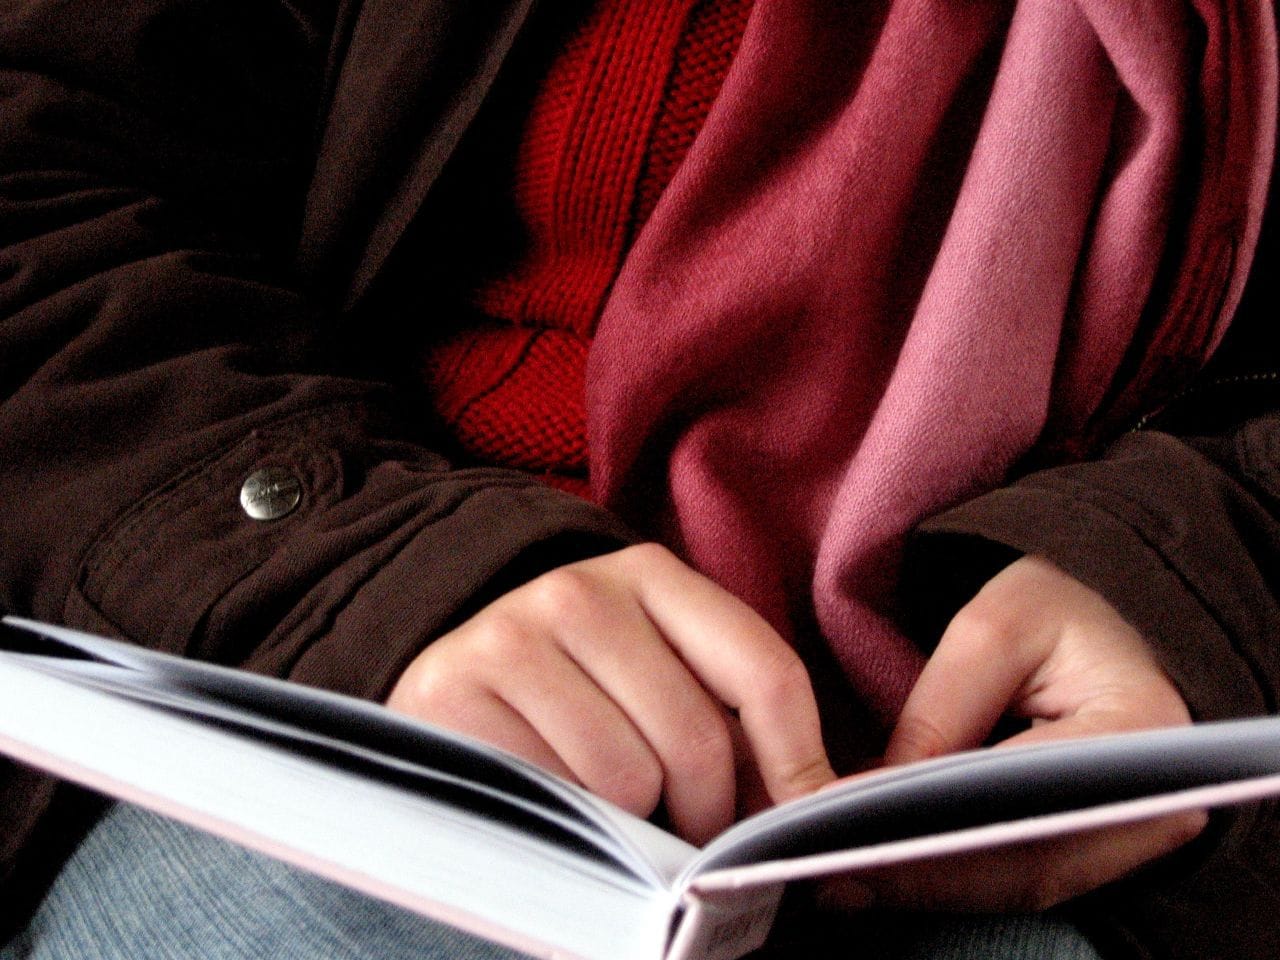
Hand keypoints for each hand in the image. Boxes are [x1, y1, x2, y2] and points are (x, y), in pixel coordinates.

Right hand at [386, 543, 835, 843]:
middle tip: (683, 825)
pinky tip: (555, 794)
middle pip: (699, 743)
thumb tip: (817, 801)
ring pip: (628, 780)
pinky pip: (556, 797)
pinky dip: (570, 820)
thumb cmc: (578, 681)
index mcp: (653, 574)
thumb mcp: (658, 668)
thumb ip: (735, 717)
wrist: (449, 662)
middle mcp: (581, 591)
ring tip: (613, 804)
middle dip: (704, 812)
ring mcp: (513, 636)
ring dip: (633, 819)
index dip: (799, 765)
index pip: (765, 674)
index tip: (801, 821)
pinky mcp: (456, 690)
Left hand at [824, 554, 1205, 911]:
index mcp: (1142, 730)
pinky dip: (945, 883)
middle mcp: (1155, 804)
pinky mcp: (1091, 853)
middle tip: (835, 867)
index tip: (857, 824)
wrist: (1100, 637)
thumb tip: (882, 794)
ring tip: (841, 878)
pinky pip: (1014, 882)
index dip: (941, 821)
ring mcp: (1129, 839)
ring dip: (926, 886)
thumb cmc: (1053, 618)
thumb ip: (941, 707)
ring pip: (1015, 885)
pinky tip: (879, 877)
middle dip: (923, 870)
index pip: (1029, 795)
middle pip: (1025, 862)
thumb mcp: (995, 628)